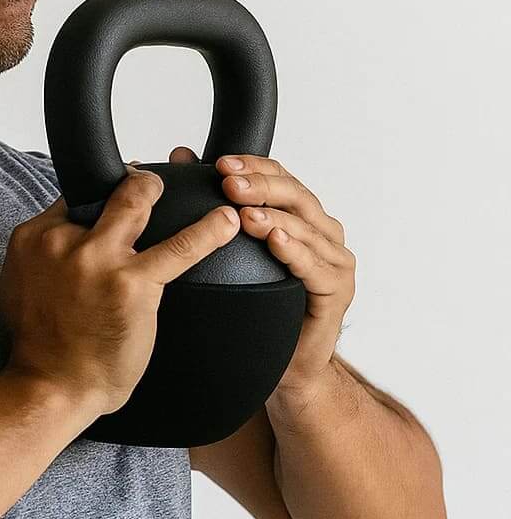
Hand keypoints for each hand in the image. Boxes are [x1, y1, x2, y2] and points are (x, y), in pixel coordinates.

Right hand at [0, 164, 240, 416]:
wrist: (50, 387)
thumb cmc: (40, 346)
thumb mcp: (21, 284)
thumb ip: (44, 256)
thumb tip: (63, 241)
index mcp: (33, 238)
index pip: (73, 198)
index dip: (99, 195)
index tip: (115, 196)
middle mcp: (62, 240)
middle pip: (104, 191)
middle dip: (132, 183)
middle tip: (149, 185)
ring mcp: (98, 258)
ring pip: (135, 202)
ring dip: (156, 190)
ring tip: (187, 188)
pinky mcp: (132, 282)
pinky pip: (179, 248)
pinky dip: (207, 231)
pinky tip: (226, 221)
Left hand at [130, 146, 356, 410]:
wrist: (282, 363)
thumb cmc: (257, 304)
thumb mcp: (228, 247)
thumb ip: (211, 199)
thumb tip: (181, 155)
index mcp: (299, 215)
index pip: (279, 177)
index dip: (252, 166)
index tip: (220, 162)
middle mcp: (321, 231)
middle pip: (295, 195)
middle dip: (260, 186)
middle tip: (229, 182)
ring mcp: (334, 260)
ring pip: (307, 226)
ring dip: (275, 216)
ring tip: (246, 212)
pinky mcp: (337, 290)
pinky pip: (316, 266)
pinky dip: (296, 251)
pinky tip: (277, 241)